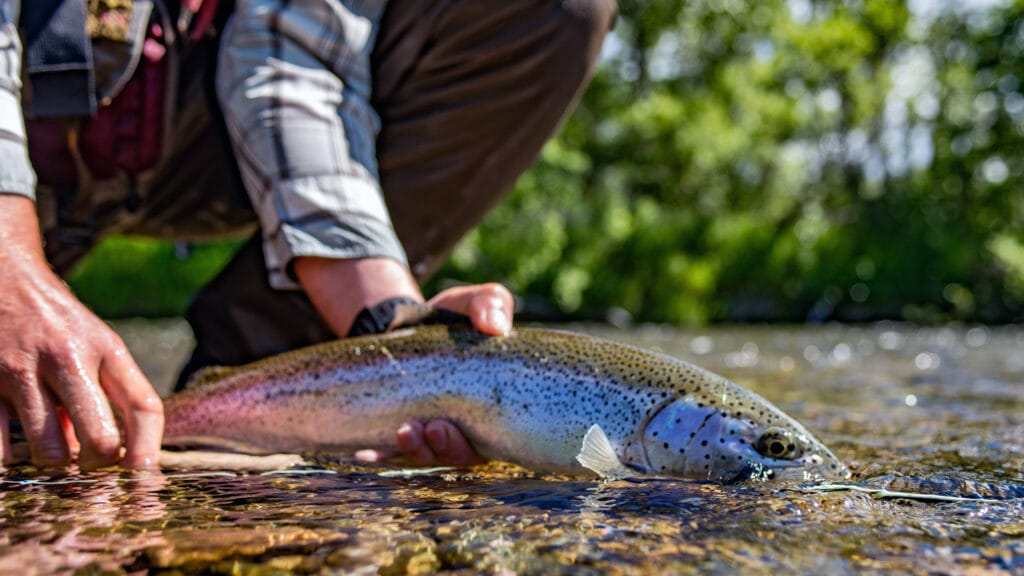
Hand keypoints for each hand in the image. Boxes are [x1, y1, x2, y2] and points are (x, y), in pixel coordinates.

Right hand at [0, 195, 162, 469]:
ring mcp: (20, 370)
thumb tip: (106, 456)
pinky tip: (12, 443)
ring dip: (52, 459)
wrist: (1, 273)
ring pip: (51, 452)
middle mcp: (67, 357)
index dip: (148, 449)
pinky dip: (8, 457)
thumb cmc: (54, 320)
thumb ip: (100, 393)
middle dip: (99, 464)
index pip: (144, 406)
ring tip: (50, 443)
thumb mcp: (89, 343)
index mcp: (105, 347)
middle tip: (89, 460)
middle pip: (101, 440)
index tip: (142, 473)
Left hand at [392, 282, 513, 464]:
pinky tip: (365, 453)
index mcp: (492, 407)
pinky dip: (380, 454)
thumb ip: (490, 304)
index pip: (491, 438)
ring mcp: (432, 431)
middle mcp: (465, 427)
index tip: (448, 426)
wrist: (409, 323)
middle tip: (431, 429)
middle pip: (458, 453)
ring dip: (416, 449)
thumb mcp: (474, 302)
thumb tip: (495, 325)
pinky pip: (392, 452)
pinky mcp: (402, 430)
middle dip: (444, 447)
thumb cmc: (452, 319)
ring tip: (403, 432)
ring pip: (427, 454)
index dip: (472, 443)